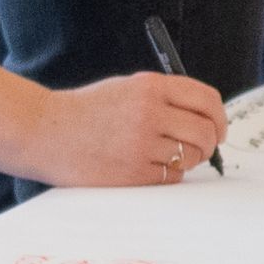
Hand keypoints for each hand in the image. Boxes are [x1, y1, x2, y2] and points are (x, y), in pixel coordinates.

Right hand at [15, 72, 225, 187]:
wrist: (44, 132)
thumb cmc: (86, 112)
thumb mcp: (125, 88)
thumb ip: (164, 98)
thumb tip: (205, 118)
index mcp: (150, 87)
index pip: (206, 100)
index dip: (219, 117)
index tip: (218, 128)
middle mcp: (149, 112)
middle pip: (205, 131)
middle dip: (210, 143)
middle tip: (202, 149)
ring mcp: (141, 144)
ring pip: (191, 156)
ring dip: (187, 160)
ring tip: (167, 157)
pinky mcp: (133, 172)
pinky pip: (171, 177)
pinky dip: (167, 175)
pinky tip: (148, 167)